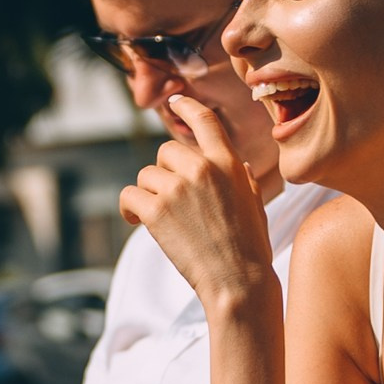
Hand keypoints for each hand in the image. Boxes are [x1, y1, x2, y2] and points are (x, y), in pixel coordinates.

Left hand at [117, 95, 273, 312]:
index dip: (186, 107)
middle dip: (165, 173)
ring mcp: (177, 188)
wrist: (238, 281)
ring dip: (149, 194)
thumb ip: (240, 177)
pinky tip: (137, 221)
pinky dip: (129, 209)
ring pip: (146, 175)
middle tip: (173, 201)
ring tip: (163, 219)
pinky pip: (129, 195)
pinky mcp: (156, 210)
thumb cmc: (249, 246)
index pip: (204, 121)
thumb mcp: (254, 202)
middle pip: (166, 151)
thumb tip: (236, 164)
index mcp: (229, 163)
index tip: (175, 102)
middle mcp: (202, 168)